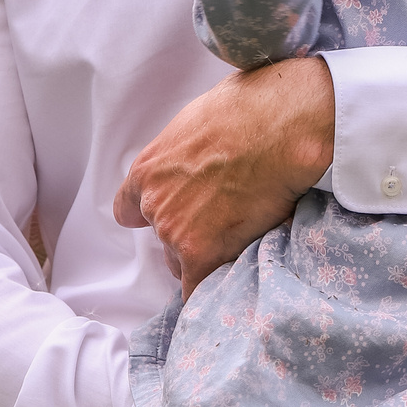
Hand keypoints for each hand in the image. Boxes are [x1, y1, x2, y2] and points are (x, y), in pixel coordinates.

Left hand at [114, 55, 334, 296]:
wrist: (277, 129)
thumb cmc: (248, 114)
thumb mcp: (196, 123)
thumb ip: (185, 155)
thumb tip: (200, 163)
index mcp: (148, 170)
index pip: (128, 210)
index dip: (151, 217)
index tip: (171, 219)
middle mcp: (154, 204)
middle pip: (163, 239)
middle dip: (189, 236)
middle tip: (225, 223)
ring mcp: (174, 232)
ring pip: (183, 264)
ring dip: (207, 258)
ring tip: (243, 241)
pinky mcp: (201, 254)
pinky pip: (195, 290)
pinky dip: (209, 292)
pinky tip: (226, 291)